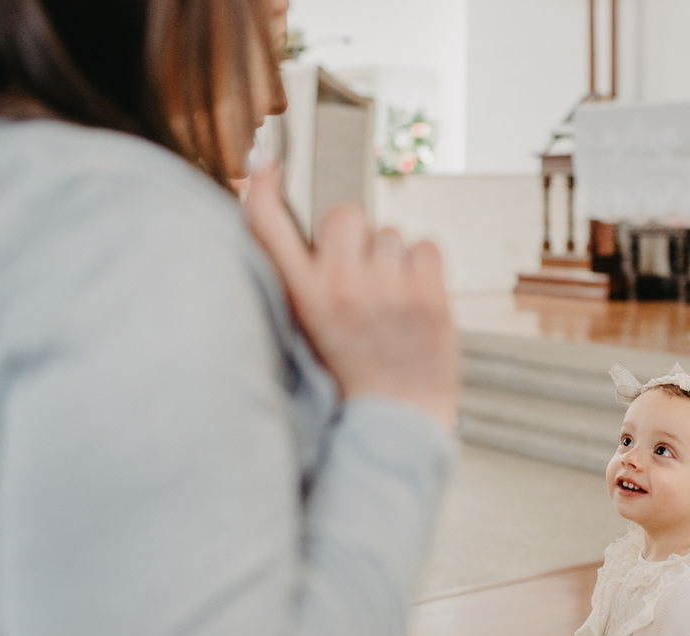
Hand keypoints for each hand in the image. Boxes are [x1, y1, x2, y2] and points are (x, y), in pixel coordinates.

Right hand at [245, 165, 459, 430]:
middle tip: (363, 277)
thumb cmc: (353, 373)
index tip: (264, 164)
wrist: (398, 417)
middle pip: (346, 213)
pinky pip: (427, 245)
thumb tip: (302, 230)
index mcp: (301, 298)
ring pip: (390, 233)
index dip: (261, 188)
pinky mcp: (429, 296)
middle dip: (356, 236)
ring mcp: (387, 292)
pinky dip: (425, 267)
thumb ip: (301, 279)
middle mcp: (340, 289)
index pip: (269, 229)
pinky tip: (416, 300)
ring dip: (393, 260)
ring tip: (391, 303)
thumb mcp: (307, 327)